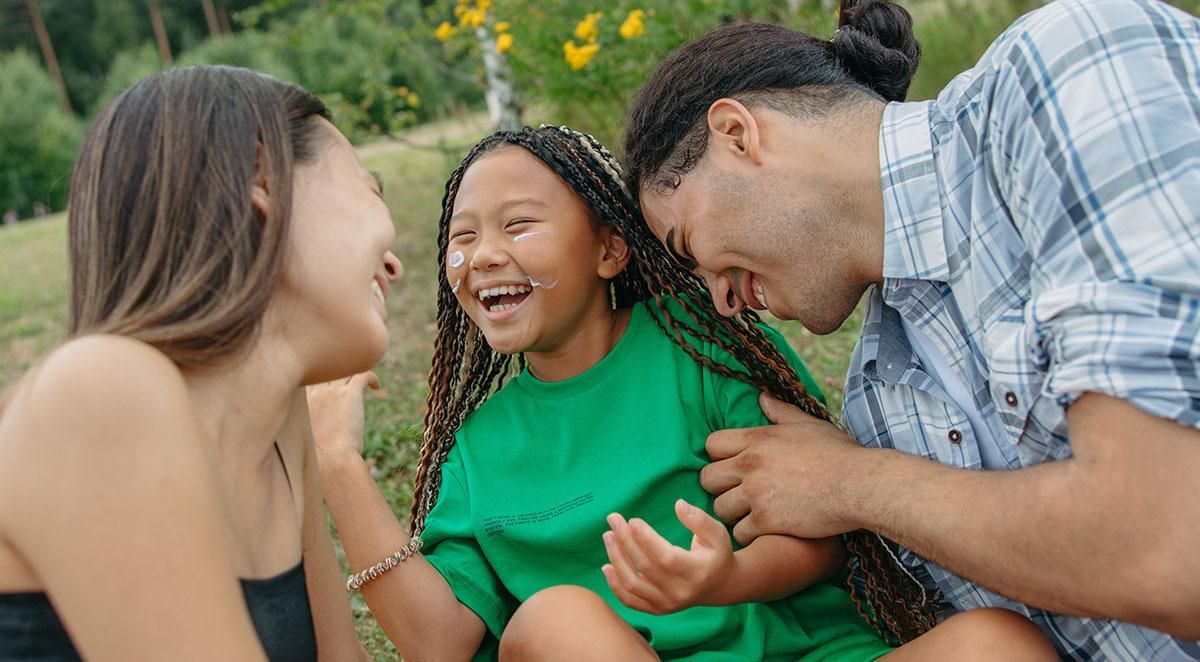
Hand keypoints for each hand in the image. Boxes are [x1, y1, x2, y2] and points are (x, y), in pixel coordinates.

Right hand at [305, 371, 379, 459]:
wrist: (329, 461)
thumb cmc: (317, 458)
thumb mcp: (304, 438)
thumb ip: (308, 426)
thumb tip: (319, 430)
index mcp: (300, 403)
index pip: (309, 378)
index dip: (320, 378)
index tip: (330, 385)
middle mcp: (314, 392)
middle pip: (326, 370)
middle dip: (336, 371)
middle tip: (348, 379)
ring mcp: (332, 391)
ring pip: (345, 369)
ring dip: (354, 371)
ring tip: (364, 381)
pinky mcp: (350, 394)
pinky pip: (363, 375)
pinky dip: (372, 377)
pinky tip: (377, 386)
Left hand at [600, 499, 734, 614]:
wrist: (719, 586)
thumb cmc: (716, 554)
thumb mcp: (717, 534)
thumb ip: (699, 519)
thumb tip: (679, 505)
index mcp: (697, 572)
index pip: (666, 557)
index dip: (647, 539)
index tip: (632, 520)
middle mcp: (681, 592)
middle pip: (645, 567)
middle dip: (625, 541)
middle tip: (613, 519)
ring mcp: (667, 604)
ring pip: (632, 584)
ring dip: (616, 559)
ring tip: (608, 536)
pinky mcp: (657, 609)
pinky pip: (630, 600)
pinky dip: (614, 584)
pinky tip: (606, 565)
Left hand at [700, 393, 870, 544]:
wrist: (859, 485)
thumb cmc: (839, 453)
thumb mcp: (809, 424)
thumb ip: (781, 411)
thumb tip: (762, 396)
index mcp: (758, 439)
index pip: (711, 444)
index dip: (719, 457)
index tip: (733, 466)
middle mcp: (751, 464)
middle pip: (707, 478)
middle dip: (719, 486)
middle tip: (737, 493)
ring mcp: (756, 494)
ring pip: (720, 508)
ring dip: (733, 513)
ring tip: (751, 513)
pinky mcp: (767, 521)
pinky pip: (739, 532)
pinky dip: (750, 534)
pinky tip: (765, 530)